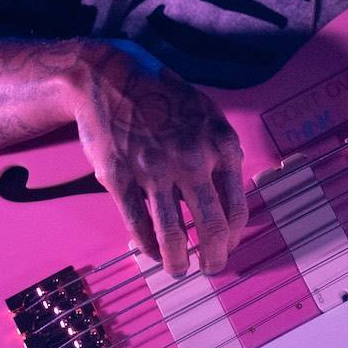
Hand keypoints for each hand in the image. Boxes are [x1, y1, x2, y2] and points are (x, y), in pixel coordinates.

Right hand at [65, 40, 247, 276]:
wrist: (110, 78)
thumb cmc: (164, 98)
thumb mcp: (208, 116)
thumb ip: (222, 155)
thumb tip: (229, 198)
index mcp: (221, 145)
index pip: (237, 207)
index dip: (234, 235)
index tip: (229, 245)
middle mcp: (192, 160)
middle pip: (211, 226)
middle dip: (215, 257)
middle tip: (212, 268)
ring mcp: (154, 171)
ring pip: (172, 232)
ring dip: (178, 260)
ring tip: (180, 270)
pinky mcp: (120, 178)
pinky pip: (138, 223)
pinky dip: (147, 245)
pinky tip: (152, 253)